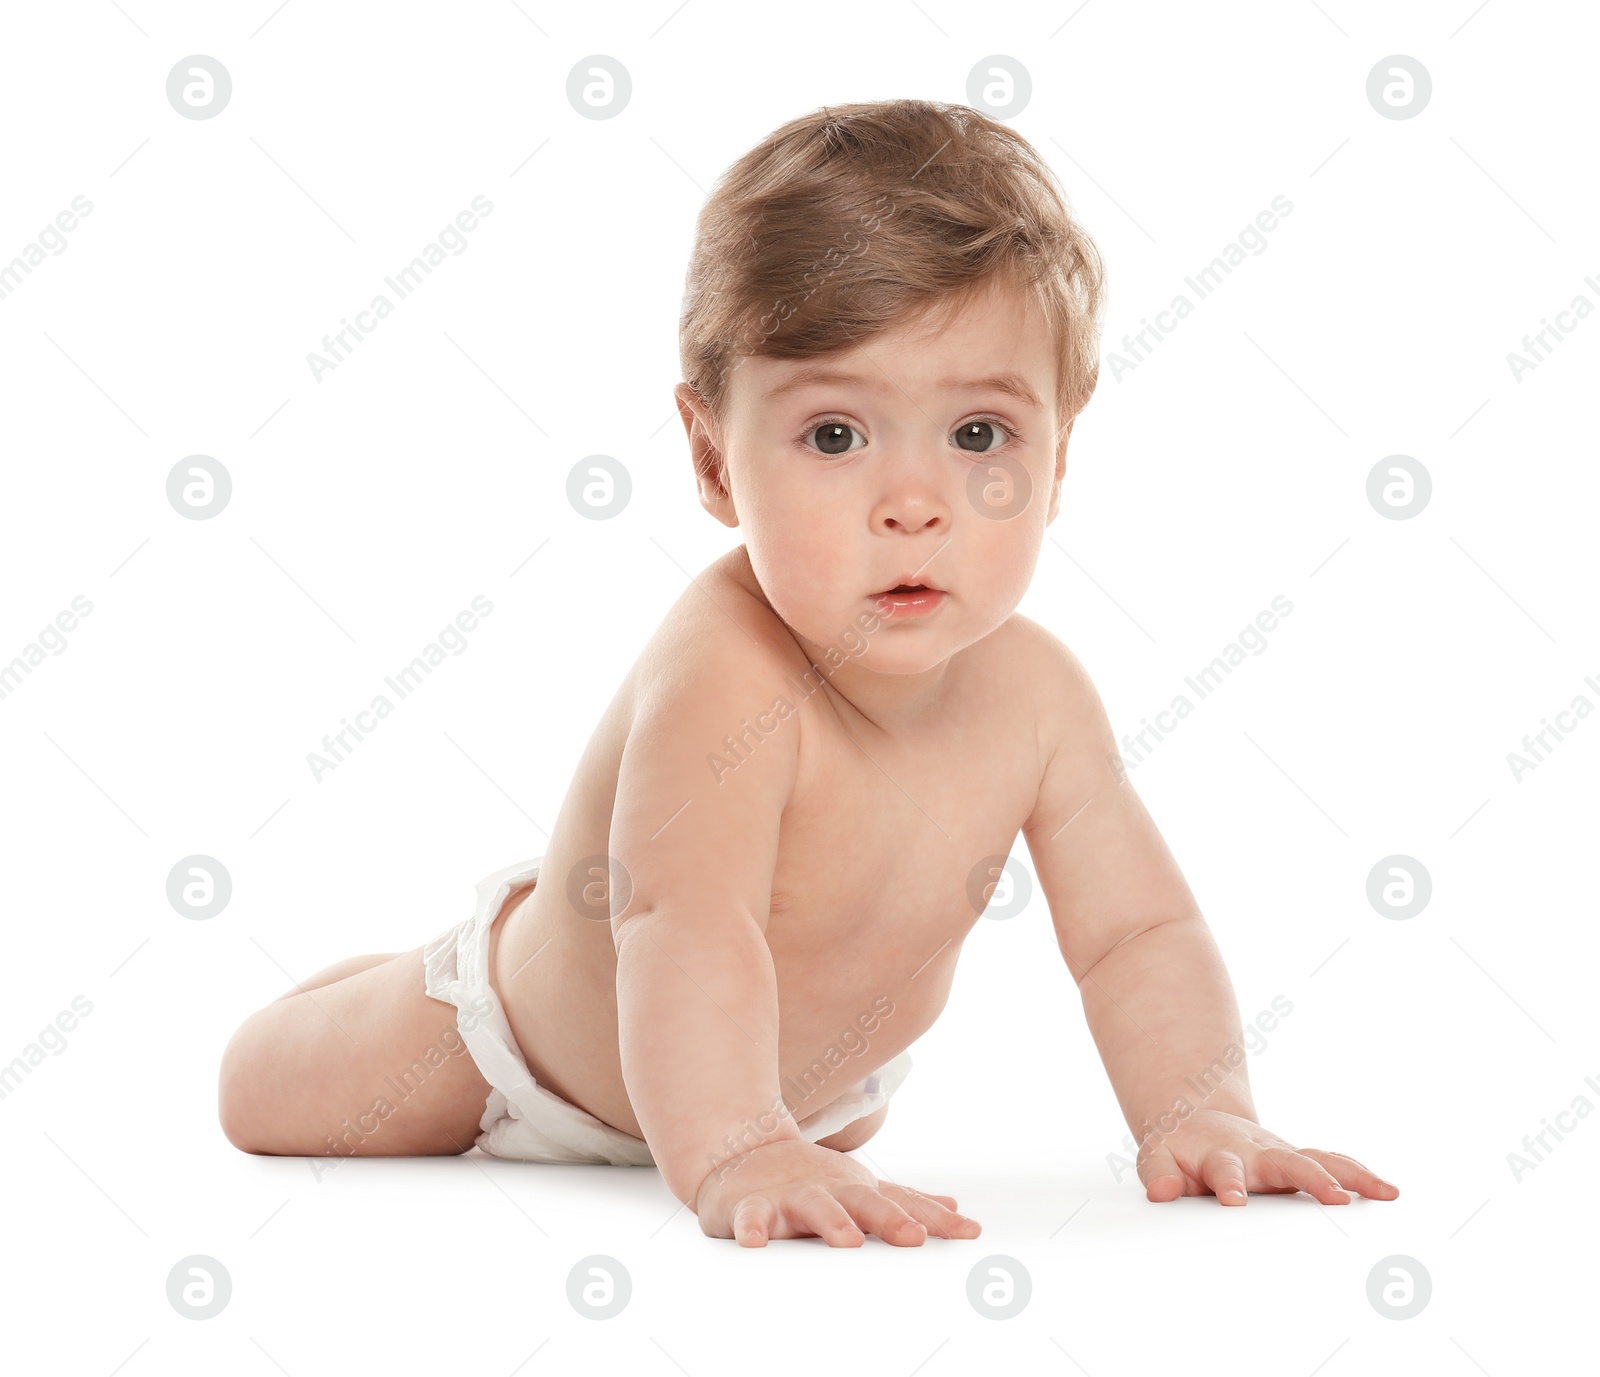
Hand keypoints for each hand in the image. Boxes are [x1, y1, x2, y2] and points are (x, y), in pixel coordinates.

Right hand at [693, 1138, 982, 1246]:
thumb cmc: (811, 1180)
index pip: (902, 1204)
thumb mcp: (860, 1189)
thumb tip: (954, 1209)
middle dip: (890, 1219)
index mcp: (858, 1191)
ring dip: (832, 1222)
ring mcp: (791, 1195)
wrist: (743, 1151)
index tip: (968, 1232)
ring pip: (814, 1206)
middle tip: (914, 1237)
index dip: (935, 1218)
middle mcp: (830, 1190)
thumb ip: (904, 1202)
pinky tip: (755, 1243)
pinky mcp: (752, 1205)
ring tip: (848, 1242)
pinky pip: (751, 1216)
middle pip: (864, 1202)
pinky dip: (752, 1228)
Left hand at [1136, 1109, 1398, 1205]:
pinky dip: (1359, 1175)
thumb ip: (1158, 1176)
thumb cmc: (1178, 1150)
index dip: (1230, 1184)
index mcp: (1220, 1155)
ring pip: (1320, 1159)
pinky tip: (1388, 1192)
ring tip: (1383, 1193)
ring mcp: (1282, 1155)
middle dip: (1311, 1177)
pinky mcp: (1298, 1160)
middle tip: (1334, 1198)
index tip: (1236, 1200)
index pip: (1225, 1170)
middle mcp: (1257, 1152)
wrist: (1194, 1122)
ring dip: (1350, 1175)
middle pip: (1287, 1161)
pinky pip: (1333, 1163)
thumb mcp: (1157, 1159)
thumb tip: (1161, 1193)